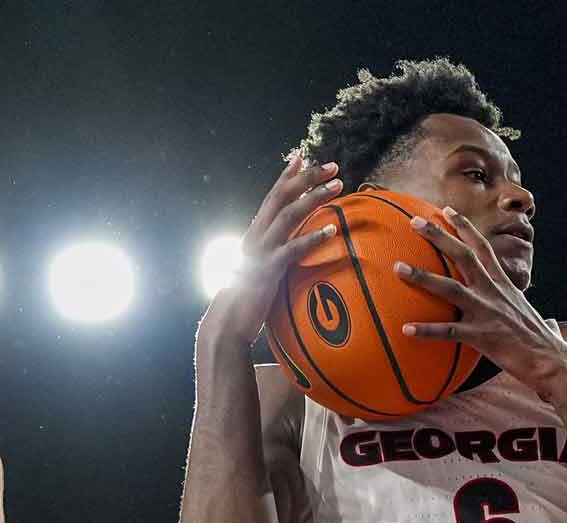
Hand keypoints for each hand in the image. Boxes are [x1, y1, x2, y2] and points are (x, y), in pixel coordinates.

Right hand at [200, 155, 342, 345]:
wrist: (228, 321)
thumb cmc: (246, 296)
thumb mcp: (259, 266)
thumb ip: (271, 251)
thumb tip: (285, 245)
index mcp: (256, 232)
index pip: (272, 196)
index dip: (287, 176)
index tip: (303, 157)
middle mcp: (257, 235)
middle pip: (282, 197)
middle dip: (308, 178)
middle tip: (334, 166)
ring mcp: (262, 251)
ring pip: (289, 215)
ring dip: (315, 198)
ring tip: (339, 187)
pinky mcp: (269, 270)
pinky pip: (293, 249)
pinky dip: (313, 238)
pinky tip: (332, 231)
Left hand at [394, 207, 566, 400]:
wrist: (553, 361)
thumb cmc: (545, 344)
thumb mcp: (537, 321)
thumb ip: (536, 317)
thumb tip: (549, 322)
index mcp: (504, 285)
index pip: (483, 248)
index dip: (465, 227)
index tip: (447, 210)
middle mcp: (494, 292)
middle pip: (463, 255)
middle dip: (439, 236)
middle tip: (414, 220)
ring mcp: (487, 312)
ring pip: (449, 288)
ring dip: (422, 277)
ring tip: (397, 267)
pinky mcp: (482, 336)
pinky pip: (448, 331)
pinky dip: (427, 330)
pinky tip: (406, 329)